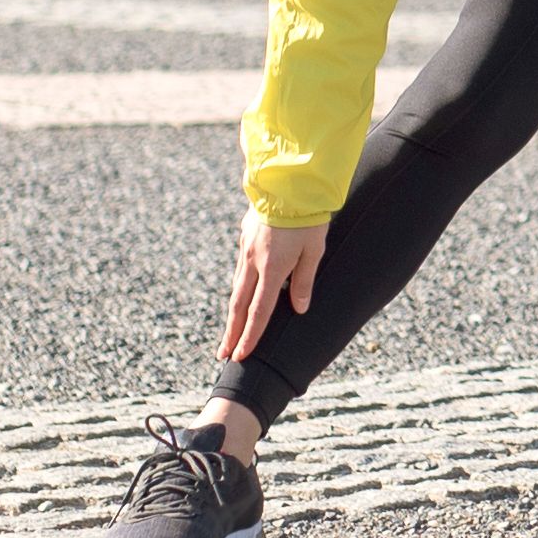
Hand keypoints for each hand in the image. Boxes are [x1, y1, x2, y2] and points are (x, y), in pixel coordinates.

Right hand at [218, 211, 329, 363]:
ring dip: (233, 312)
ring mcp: (246, 248)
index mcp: (271, 268)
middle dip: (231, 332)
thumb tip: (298, 309)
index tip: (240, 356)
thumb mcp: (314, 250)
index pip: (259, 311)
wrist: (290, 181)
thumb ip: (304, 281)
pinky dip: (238, 287)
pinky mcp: (244, 236)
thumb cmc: (309, 216)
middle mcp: (253, 261)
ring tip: (230, 332)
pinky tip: (240, 295)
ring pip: (236, 287)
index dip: (250, 336)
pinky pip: (240, 268)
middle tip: (223, 355)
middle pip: (239, 305)